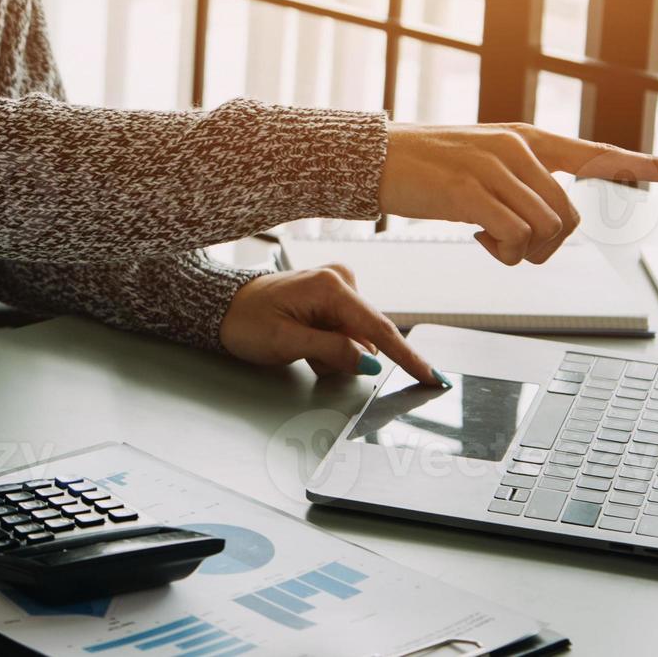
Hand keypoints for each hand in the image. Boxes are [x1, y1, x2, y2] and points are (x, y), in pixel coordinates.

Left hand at [219, 266, 439, 383]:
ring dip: (335, 353)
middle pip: (367, 336)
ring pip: (357, 338)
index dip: (408, 357)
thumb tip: (371, 361)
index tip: (434, 377)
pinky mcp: (333, 295)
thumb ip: (332, 351)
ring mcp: (338, 286)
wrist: (224, 307)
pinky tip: (307, 343)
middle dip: (344, 357)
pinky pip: (347, 332)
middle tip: (308, 358)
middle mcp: (341, 279)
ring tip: (302, 349)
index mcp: (331, 286)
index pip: (379, 329)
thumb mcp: (286, 343)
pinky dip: (330, 346)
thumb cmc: (247, 321)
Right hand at [379, 122, 657, 265]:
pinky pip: (516, 238)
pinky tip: (478, 238)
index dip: (644, 165)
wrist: (375, 158)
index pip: (597, 153)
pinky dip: (503, 252)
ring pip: (544, 229)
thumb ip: (521, 179)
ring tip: (489, 237)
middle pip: (569, 215)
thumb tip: (550, 219)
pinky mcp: (469, 192)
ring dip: (521, 251)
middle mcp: (517, 149)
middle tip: (514, 245)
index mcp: (527, 140)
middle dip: (549, 244)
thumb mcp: (482, 160)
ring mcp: (494, 168)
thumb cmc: (428, 168)